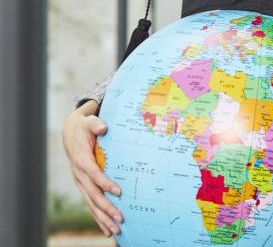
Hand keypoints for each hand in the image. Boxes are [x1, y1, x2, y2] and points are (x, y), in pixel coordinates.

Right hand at [62, 101, 122, 236]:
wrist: (71, 134)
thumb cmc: (85, 127)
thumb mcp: (89, 122)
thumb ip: (96, 124)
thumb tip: (102, 128)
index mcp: (82, 160)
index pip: (93, 174)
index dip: (104, 183)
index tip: (118, 191)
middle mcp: (80, 175)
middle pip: (93, 195)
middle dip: (106, 208)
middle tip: (121, 218)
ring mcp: (81, 183)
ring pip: (91, 204)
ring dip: (103, 218)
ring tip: (115, 231)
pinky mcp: (84, 187)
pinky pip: (91, 205)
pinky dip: (99, 218)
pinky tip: (108, 230)